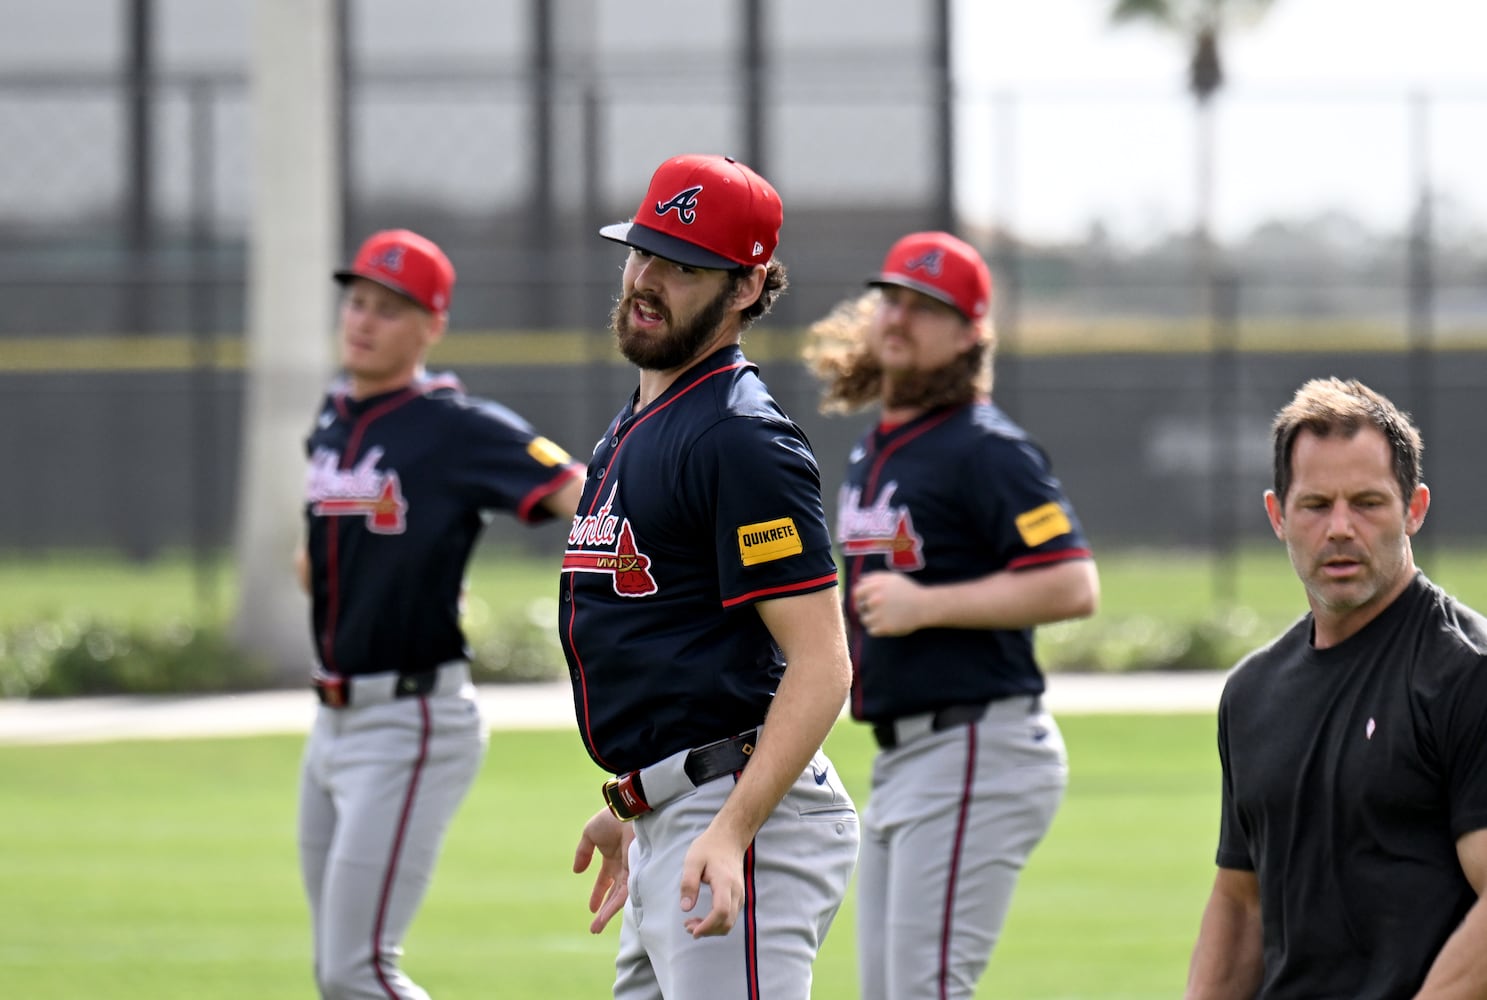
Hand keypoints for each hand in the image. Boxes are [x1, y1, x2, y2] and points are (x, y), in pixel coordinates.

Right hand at [573, 808, 633, 933]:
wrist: (628, 812)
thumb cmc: (611, 818)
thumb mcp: (590, 834)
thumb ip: (583, 852)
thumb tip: (576, 871)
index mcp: (613, 857)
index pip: (605, 880)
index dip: (598, 893)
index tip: (591, 908)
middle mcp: (624, 866)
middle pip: (614, 893)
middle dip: (604, 910)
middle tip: (594, 927)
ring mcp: (631, 870)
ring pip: (619, 898)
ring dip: (607, 913)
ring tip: (595, 928)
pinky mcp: (636, 872)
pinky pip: (625, 893)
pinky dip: (615, 905)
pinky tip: (606, 915)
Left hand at [679, 822, 748, 937]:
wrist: (729, 839)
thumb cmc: (709, 848)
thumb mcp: (693, 861)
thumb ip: (689, 884)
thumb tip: (685, 908)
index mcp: (725, 882)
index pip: (721, 911)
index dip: (708, 926)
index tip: (693, 931)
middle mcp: (736, 891)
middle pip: (727, 921)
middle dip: (707, 930)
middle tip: (687, 927)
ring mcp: (740, 894)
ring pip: (730, 922)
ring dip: (712, 929)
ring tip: (692, 924)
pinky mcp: (738, 896)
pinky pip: (731, 916)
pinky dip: (717, 923)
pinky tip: (703, 919)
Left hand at [854, 571, 923, 636]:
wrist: (924, 606)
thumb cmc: (908, 591)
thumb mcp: (892, 578)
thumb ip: (874, 577)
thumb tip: (859, 579)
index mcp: (875, 587)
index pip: (856, 593)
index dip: (859, 597)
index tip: (866, 601)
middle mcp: (875, 600)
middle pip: (859, 607)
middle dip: (866, 608)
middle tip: (878, 609)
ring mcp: (878, 615)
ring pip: (864, 620)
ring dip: (871, 619)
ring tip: (882, 618)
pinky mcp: (884, 628)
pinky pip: (871, 631)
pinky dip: (877, 629)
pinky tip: (886, 624)